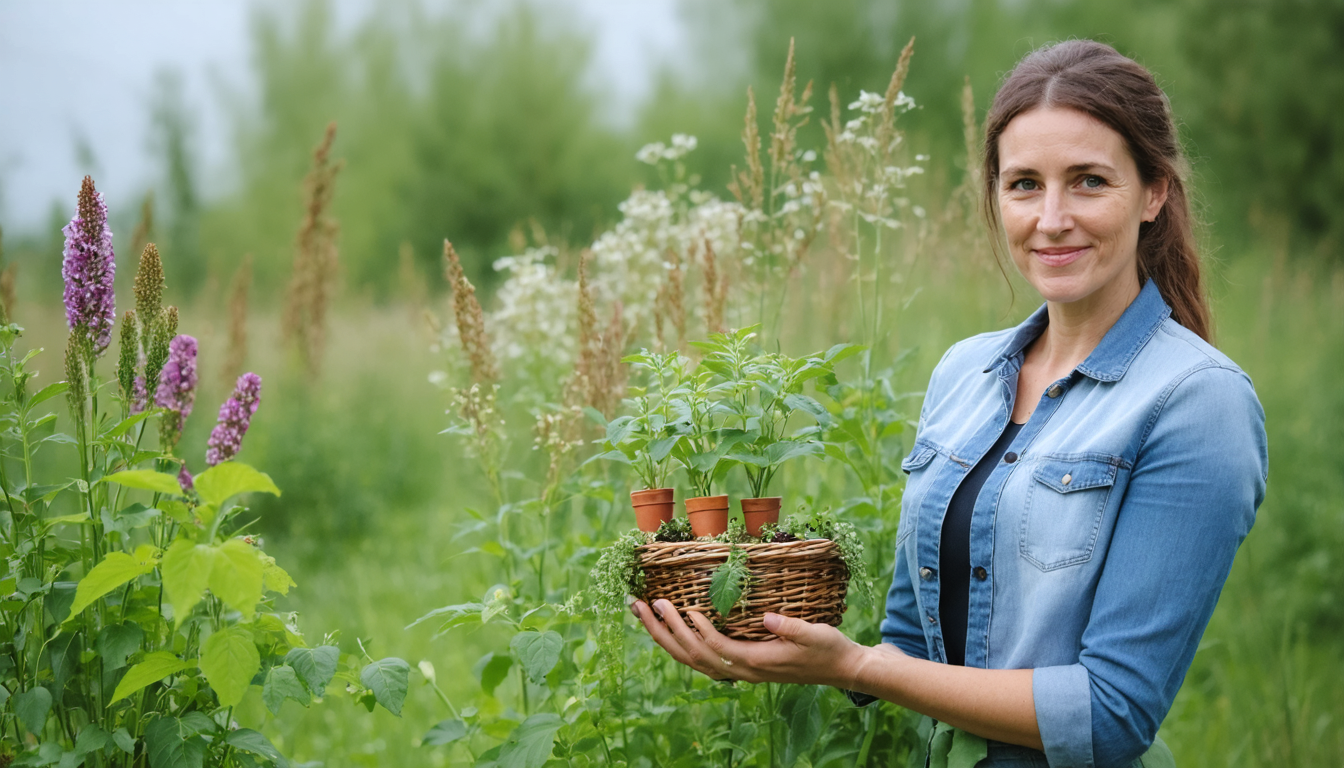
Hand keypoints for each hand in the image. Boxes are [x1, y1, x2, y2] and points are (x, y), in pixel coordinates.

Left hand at [631, 598, 877, 687]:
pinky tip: (667, 629)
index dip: (698, 631)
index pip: (718, 649)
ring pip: (692, 660)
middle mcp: (743, 671)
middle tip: (643, 604)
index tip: (683, 609)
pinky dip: (679, 644)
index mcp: (758, 663)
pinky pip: (701, 659)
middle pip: (694, 656)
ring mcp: (740, 670)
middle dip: (665, 631)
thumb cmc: (828, 648)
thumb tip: (767, 618)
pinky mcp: (741, 665)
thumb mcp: (815, 634)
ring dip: (664, 637)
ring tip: (643, 613)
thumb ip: (790, 628)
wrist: (840, 669)